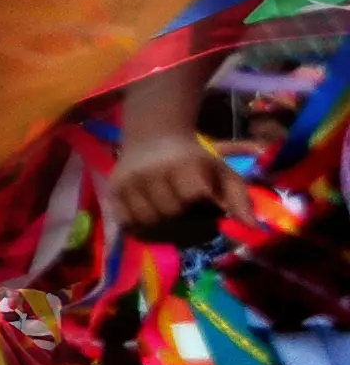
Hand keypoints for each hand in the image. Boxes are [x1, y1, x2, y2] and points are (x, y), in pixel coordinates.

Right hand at [105, 122, 242, 241]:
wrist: (153, 136)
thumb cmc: (194, 159)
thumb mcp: (222, 171)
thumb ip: (240, 199)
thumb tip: (253, 229)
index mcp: (182, 164)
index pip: (193, 197)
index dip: (200, 205)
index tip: (203, 201)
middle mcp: (151, 172)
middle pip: (168, 214)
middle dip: (179, 216)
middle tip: (183, 208)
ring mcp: (128, 182)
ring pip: (145, 221)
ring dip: (158, 223)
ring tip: (165, 211)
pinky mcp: (112, 190)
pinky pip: (126, 222)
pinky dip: (137, 224)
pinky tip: (147, 213)